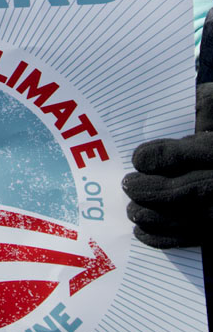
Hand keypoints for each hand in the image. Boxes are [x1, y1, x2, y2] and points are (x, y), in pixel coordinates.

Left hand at [122, 83, 212, 247]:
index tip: (138, 159)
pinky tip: (142, 230)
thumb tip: (196, 92)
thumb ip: (209, 107)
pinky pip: (187, 239)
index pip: (176, 156)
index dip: (152, 158)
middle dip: (143, 190)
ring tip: (132, 208)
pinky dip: (160, 237)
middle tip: (127, 185)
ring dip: (147, 215)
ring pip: (176, 218)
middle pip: (174, 191)